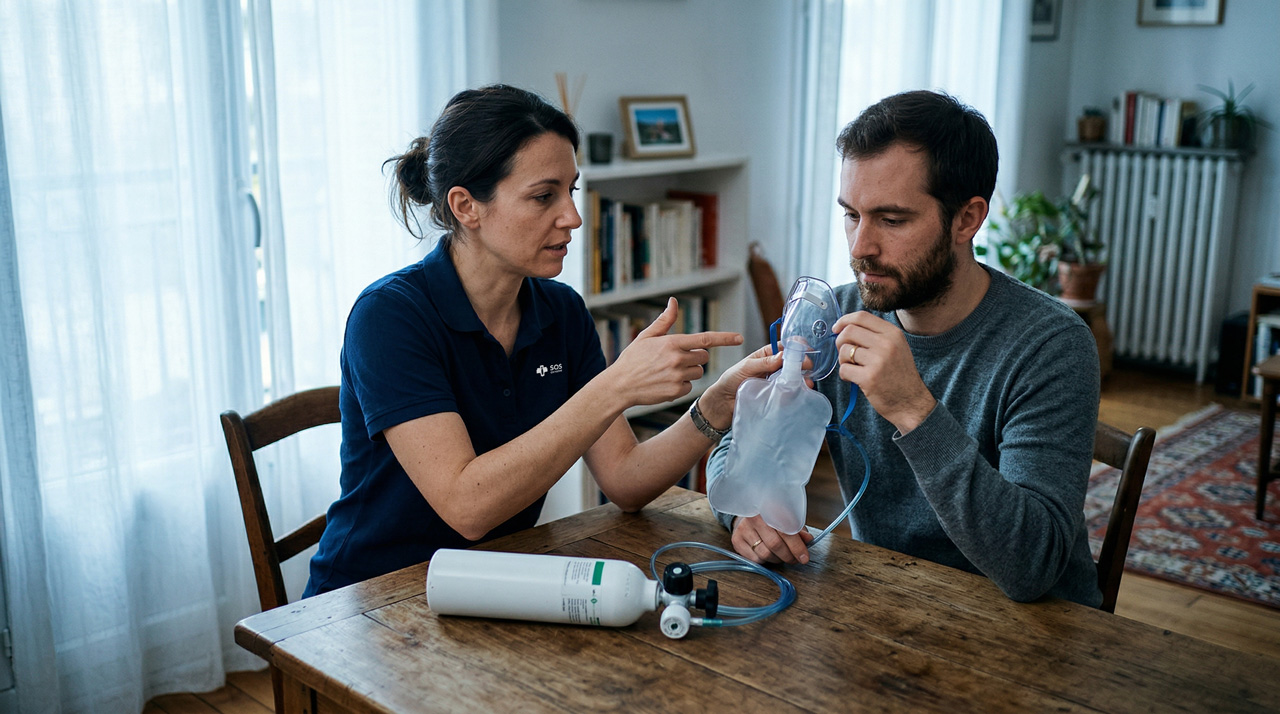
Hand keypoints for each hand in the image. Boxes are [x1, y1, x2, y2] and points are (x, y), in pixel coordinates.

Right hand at [608, 297, 742, 407]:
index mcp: (672, 342)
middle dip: (695, 357)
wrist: (619, 385)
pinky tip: (665, 383)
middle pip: (703, 357)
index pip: (705, 339)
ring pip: (698, 372)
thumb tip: (674, 301)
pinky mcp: (676, 391)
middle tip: (676, 359)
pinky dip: (681, 385)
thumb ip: (665, 320)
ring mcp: (677, 376)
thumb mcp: (646, 336)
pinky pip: (690, 386)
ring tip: (668, 372)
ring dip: (689, 371)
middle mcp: (677, 359)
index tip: (739, 338)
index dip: (725, 338)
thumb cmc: (632, 359)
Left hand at [697, 341, 821, 429]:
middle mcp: (773, 367)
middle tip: (807, 366)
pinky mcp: (775, 396)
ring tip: (806, 382)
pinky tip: (798, 392)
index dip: (796, 347)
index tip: (805, 349)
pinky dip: (795, 392)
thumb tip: (782, 356)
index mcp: (767, 355)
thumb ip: (764, 362)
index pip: (785, 347)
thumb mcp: (746, 367)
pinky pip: (788, 393)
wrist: (723, 402)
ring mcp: (775, 382)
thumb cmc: (731, 380)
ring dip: (801, 379)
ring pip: (793, 378)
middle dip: (802, 363)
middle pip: (792, 363)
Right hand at [732, 515, 812, 564]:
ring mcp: (744, 528)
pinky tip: (767, 553)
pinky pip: (755, 559)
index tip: (804, 557)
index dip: (797, 546)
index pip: (786, 530)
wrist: (748, 515)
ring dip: (778, 559)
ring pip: (765, 554)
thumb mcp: (787, 519)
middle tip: (795, 559)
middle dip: (789, 556)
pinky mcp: (737, 540)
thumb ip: (798, 529)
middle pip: (775, 544)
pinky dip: (765, 560)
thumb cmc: (770, 518)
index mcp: (770, 507)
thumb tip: (808, 540)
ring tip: (782, 555)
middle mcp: (754, 516)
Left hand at [833, 310, 935, 432]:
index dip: (844, 320)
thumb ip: (875, 335)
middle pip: (849, 331)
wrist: (911, 402)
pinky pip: (844, 369)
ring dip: (843, 360)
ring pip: (844, 350)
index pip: (861, 316)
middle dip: (840, 341)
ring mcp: (878, 361)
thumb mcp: (896, 347)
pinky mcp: (869, 378)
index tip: (837, 328)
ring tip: (853, 368)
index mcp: (893, 333)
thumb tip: (845, 327)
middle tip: (845, 353)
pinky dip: (845, 375)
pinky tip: (854, 379)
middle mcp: (887, 344)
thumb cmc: (899, 375)